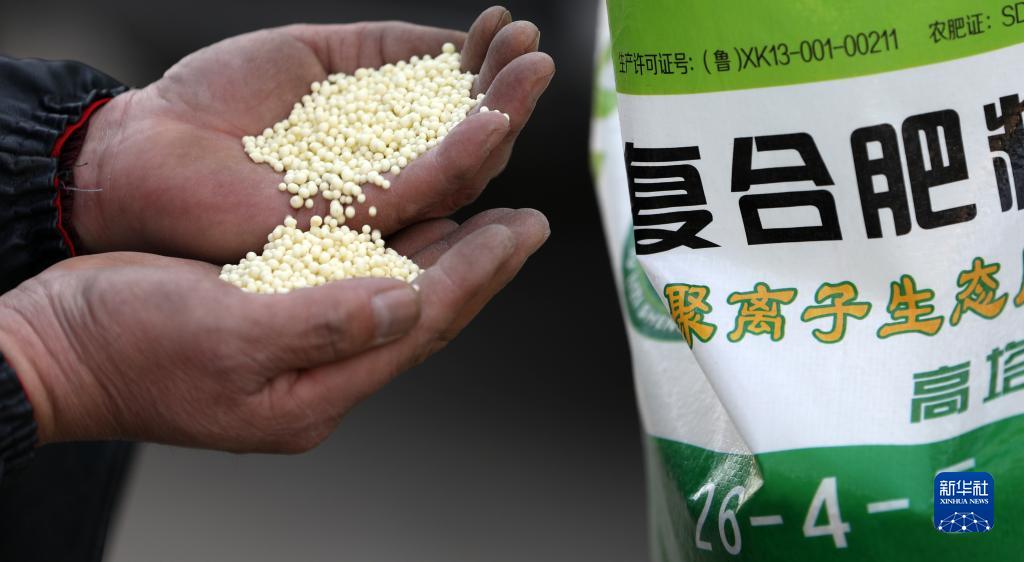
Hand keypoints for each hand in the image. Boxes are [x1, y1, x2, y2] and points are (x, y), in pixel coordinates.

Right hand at [0, 208, 546, 450]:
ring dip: (444, 257)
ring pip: (394, 298)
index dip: (480, 274)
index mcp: (314, 390)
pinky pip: (356, 284)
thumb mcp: (222, 333)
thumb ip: (320, 323)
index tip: (525, 230)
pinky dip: (392, 253)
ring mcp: (299, 348)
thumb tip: (405, 303)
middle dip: (479, 266)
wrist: (53, 352)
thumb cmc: (122, 348)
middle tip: (527, 224)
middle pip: (421, 315)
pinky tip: (409, 229)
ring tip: (487, 221)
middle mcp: (319, 374)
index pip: (421, 325)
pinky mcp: (276, 318)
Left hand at [71, 6, 553, 262]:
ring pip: (458, 171)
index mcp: (375, 143)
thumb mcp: (313, 55)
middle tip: (535, 50)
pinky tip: (493, 117)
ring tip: (533, 70)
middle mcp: (383, 180)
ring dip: (503, 118)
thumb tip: (445, 41)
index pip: (447, 113)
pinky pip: (419, 191)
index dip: (482, 70)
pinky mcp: (350, 226)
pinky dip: (462, 153)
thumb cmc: (216, 100)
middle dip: (507, 93)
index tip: (504, 25)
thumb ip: (380, 51)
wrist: (149, 142)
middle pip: (467, 145)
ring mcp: (370, 209)